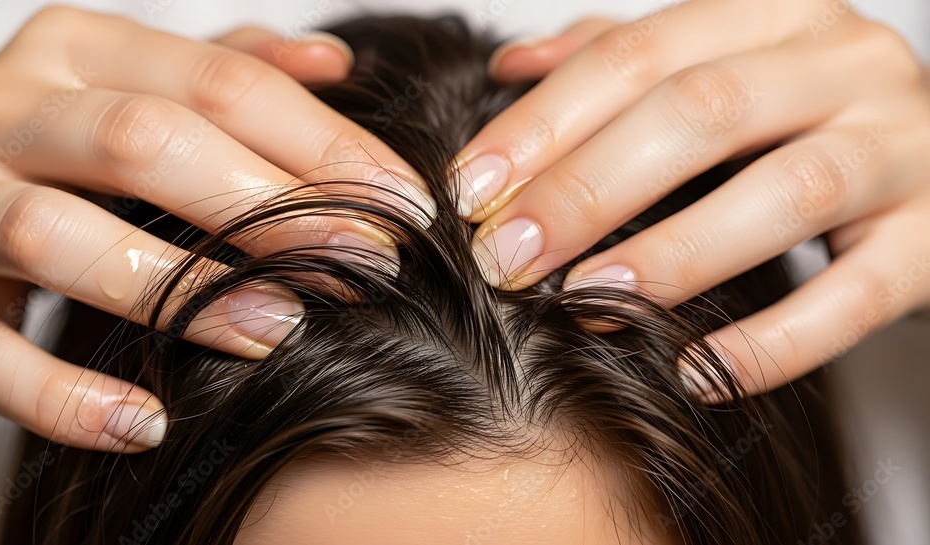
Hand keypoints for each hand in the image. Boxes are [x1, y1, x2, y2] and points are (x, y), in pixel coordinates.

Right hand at [0, 6, 431, 450]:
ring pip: (55, 235)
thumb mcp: (133, 82)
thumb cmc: (57, 146)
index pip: (218, 80)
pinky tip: (146, 422)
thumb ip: (226, 69)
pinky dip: (65, 396)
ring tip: (280, 328)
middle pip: (141, 143)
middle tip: (365, 259)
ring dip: (179, 289)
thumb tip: (333, 62)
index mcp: (68, 49)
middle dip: (269, 205)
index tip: (402, 202)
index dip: (322, 142)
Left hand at [457, 0, 929, 396]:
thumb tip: (510, 70)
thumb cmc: (802, 116)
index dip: (545, 123)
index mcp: (774, 17)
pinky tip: (693, 370)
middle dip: (589, 188)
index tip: (473, 190)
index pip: (638, 54)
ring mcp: (902, 150)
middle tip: (509, 256)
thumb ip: (617, 61)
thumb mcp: (715, 66)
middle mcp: (844, 66)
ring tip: (588, 300)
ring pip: (788, 192)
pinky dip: (774, 342)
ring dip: (675, 253)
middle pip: (701, 112)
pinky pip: (855, 297)